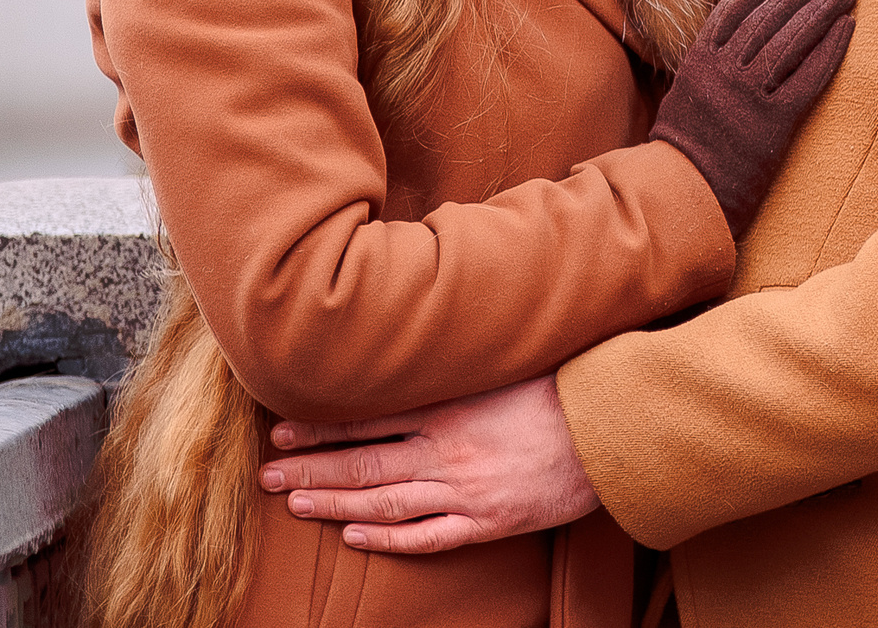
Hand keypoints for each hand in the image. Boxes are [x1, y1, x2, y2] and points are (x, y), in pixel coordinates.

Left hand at [258, 375, 594, 554]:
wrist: (610, 427)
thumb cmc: (558, 383)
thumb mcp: (498, 361)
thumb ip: (453, 361)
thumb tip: (410, 338)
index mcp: (448, 406)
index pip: (366, 420)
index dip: (319, 427)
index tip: (281, 429)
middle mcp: (447, 451)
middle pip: (362, 465)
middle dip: (309, 470)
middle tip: (267, 475)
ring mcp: (465, 491)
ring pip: (384, 505)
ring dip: (334, 505)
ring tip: (295, 503)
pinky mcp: (488, 522)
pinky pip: (428, 538)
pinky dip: (387, 540)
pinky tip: (355, 537)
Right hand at [649, 0, 855, 235]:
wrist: (684, 195)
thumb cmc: (685, 147)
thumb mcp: (686, 92)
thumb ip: (711, 61)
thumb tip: (742, 30)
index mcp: (699, 60)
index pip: (737, 6)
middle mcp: (723, 72)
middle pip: (769, 16)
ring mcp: (748, 96)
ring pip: (790, 40)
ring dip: (821, 9)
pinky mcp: (774, 123)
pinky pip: (807, 78)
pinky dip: (829, 50)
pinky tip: (847, 28)